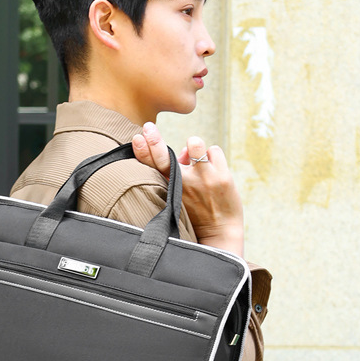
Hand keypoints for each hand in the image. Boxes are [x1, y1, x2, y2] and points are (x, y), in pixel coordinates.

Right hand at [131, 122, 244, 255]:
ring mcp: (203, 178)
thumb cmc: (198, 212)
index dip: (143, 150)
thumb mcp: (180, 196)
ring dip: (196, 148)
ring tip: (200, 163)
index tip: (137, 138)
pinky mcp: (222, 176)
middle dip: (154, 139)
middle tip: (147, 127)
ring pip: (195, 143)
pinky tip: (215, 171)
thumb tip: (185, 151)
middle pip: (165, 155)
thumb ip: (178, 173)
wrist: (220, 233)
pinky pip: (214, 150)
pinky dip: (214, 158)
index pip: (153, 167)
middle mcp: (185, 183)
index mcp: (172, 189)